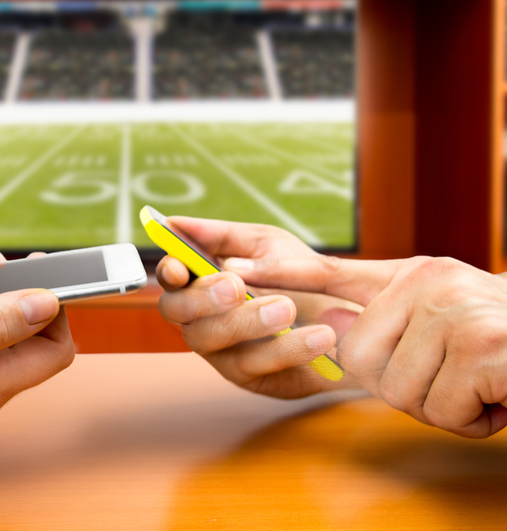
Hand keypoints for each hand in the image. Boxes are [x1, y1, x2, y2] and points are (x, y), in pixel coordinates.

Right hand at [156, 217, 353, 398]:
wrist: (348, 317)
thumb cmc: (296, 275)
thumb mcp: (267, 244)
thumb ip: (224, 235)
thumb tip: (177, 224)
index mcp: (201, 280)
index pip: (171, 277)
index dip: (169, 272)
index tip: (181, 267)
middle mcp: (202, 317)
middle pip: (176, 311)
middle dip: (202, 298)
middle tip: (236, 287)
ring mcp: (221, 350)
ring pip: (211, 339)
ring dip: (247, 322)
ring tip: (288, 307)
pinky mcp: (250, 377)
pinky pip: (255, 365)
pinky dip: (287, 349)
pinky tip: (318, 336)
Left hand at [233, 253, 506, 437]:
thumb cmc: (504, 349)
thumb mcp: (444, 328)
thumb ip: (387, 327)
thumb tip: (330, 331)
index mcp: (413, 275)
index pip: (330, 272)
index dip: (280, 274)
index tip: (232, 268)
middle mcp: (429, 282)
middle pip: (360, 359)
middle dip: (405, 388)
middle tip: (455, 378)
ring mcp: (455, 309)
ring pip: (400, 390)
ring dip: (443, 405)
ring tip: (481, 384)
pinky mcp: (481, 346)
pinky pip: (440, 407)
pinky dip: (472, 418)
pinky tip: (498, 395)